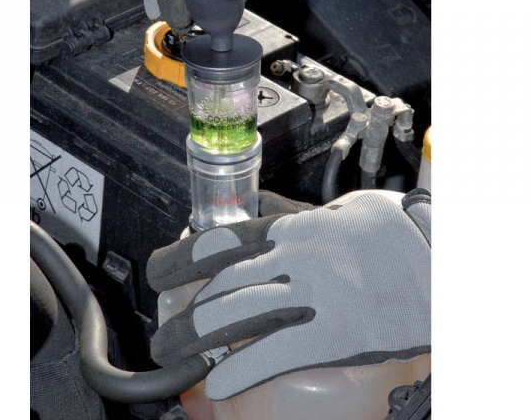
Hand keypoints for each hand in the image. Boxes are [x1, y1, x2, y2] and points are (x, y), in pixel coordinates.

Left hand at [147, 190, 430, 399]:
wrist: (433, 254)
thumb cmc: (385, 229)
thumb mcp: (333, 209)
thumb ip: (290, 213)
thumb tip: (260, 210)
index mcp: (290, 230)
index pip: (219, 243)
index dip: (180, 259)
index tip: (159, 272)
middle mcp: (292, 260)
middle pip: (220, 288)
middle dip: (183, 313)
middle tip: (163, 330)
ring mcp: (312, 296)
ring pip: (238, 319)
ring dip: (196, 341)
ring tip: (174, 355)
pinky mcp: (335, 331)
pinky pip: (279, 352)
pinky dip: (243, 370)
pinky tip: (219, 382)